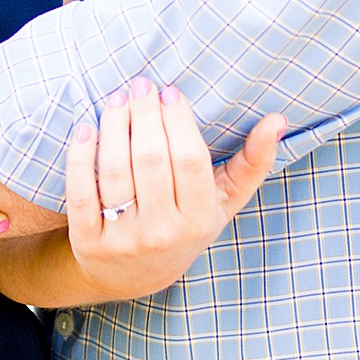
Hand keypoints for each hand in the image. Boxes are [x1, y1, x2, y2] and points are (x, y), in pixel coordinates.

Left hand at [64, 78, 284, 301]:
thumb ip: (253, 163)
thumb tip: (278, 120)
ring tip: (117, 98)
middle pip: (150, 159)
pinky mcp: (89, 241)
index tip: (170, 91)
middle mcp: (162, 233)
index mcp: (198, 219)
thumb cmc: (184, 225)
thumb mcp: (222, 201)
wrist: (133, 275)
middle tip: (140, 85)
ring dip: (113, 125)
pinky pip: (81, 191)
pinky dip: (81, 155)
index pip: (190, 159)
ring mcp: (123, 239)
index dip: (178, 120)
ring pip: (115, 170)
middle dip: (144, 113)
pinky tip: (87, 127)